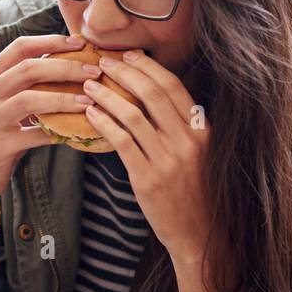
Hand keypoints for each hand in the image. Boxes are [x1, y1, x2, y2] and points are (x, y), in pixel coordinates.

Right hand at [0, 33, 99, 199]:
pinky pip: (34, 135)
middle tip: (93, 71)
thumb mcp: (3, 101)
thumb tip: (71, 60)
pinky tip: (76, 132)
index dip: (52, 41)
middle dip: (66, 67)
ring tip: (88, 100)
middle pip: (28, 69)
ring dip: (64, 98)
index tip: (81, 43)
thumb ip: (25, 82)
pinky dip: (58, 132)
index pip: (20, 47)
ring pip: (29, 99)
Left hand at [80, 50, 210, 262]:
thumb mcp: (200, 154)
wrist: (201, 235)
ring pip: (133, 115)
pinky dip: (104, 123)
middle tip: (102, 63)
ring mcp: (169, 160)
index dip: (148, 67)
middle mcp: (188, 141)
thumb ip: (182, 126)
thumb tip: (153, 96)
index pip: (174, 87)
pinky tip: (90, 114)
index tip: (128, 55)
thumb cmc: (196, 192)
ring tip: (89, 86)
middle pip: (152, 94)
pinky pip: (122, 142)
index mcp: (202, 130)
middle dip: (124, 73)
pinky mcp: (148, 179)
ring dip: (107, 95)